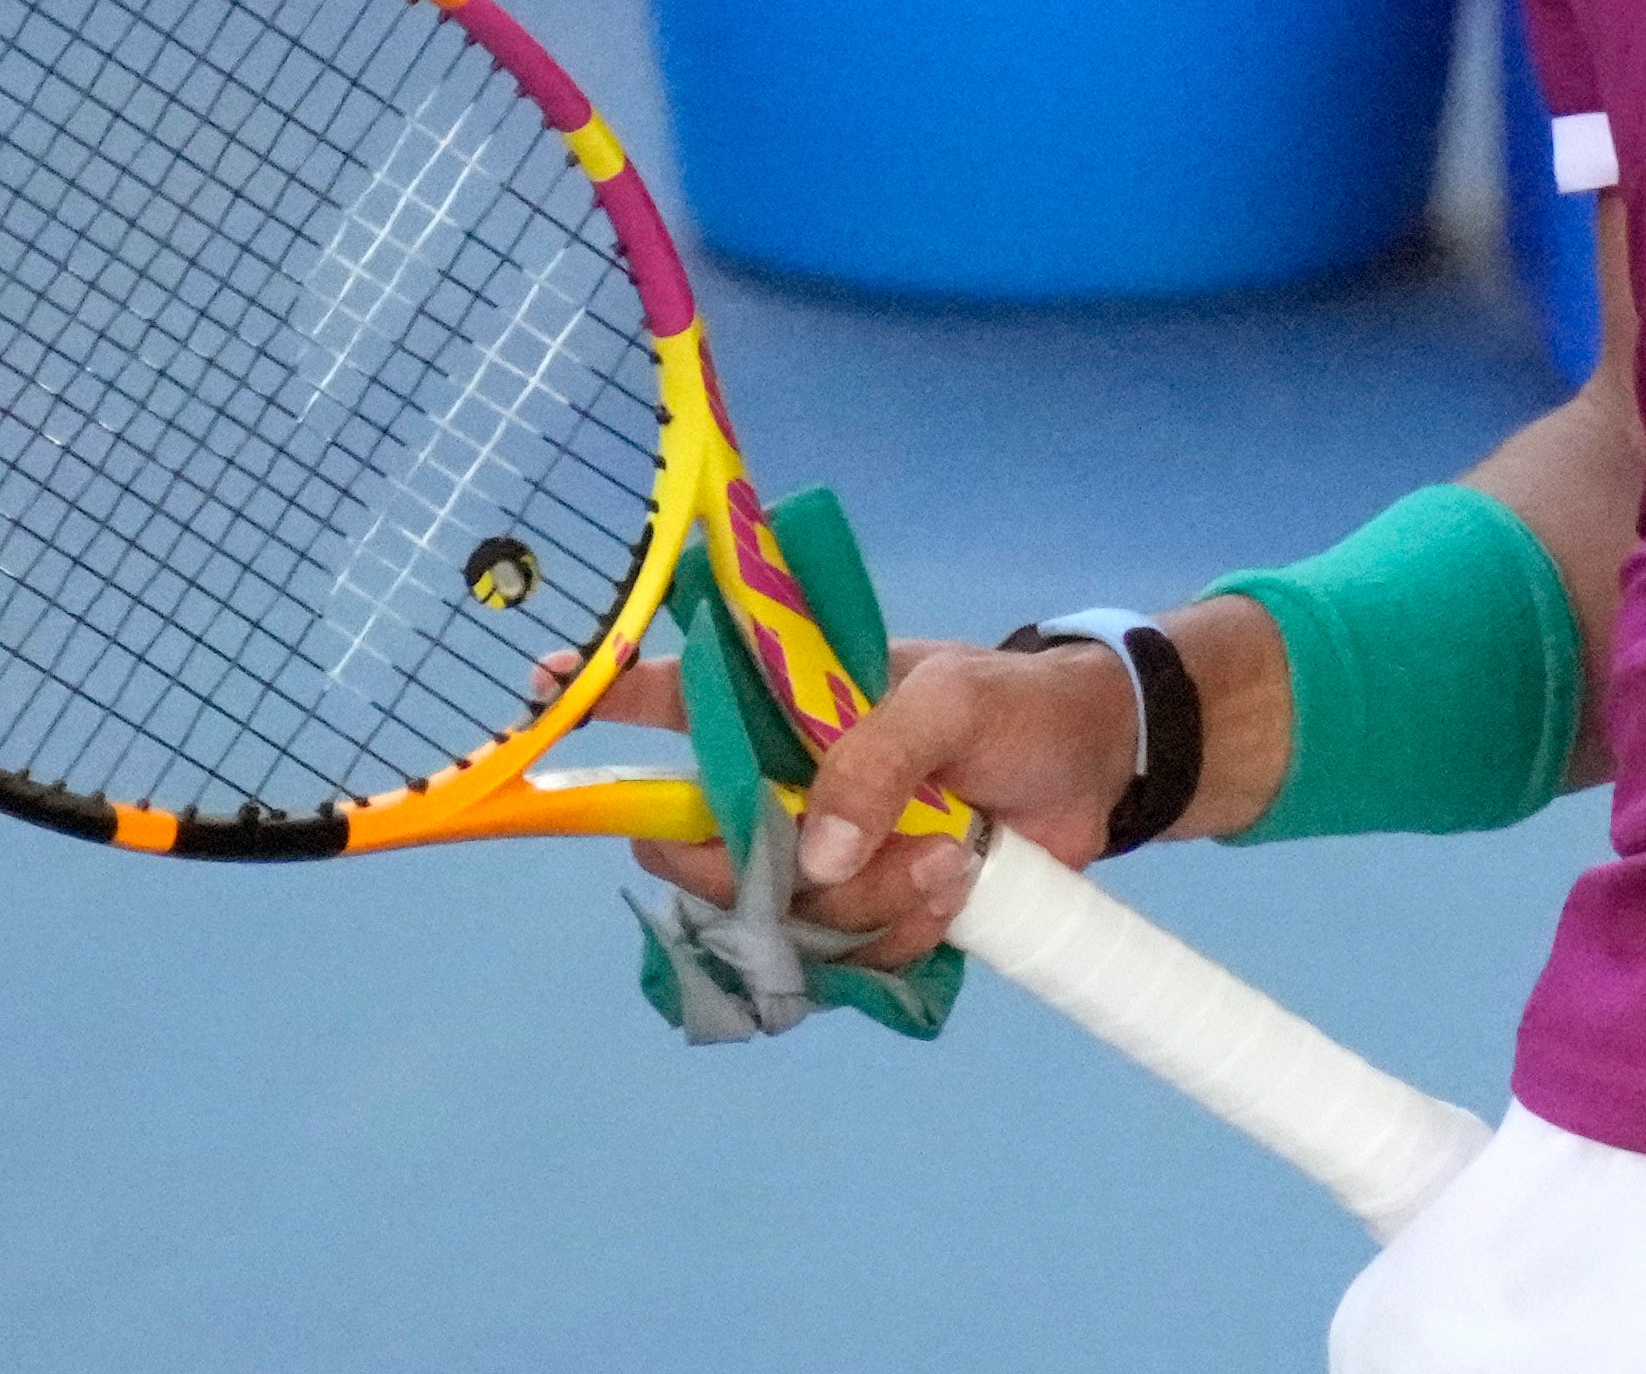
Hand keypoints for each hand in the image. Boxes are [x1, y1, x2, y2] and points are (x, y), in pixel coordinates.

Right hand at [576, 633, 1143, 967]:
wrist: (1101, 767)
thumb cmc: (1016, 704)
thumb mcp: (947, 704)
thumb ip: (872, 762)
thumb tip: (811, 855)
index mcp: (790, 704)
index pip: (678, 694)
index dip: (606, 696)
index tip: (544, 691)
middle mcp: (792, 781)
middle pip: (704, 839)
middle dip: (748, 863)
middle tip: (814, 856)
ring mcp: (831, 852)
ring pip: (787, 912)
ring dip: (867, 900)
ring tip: (944, 856)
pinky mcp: (876, 910)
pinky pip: (850, 954)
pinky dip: (902, 933)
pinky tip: (954, 889)